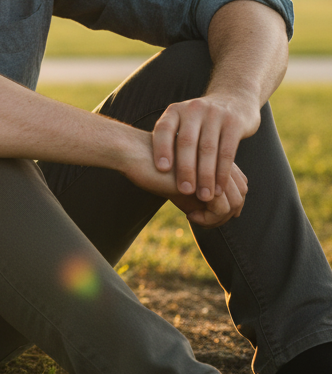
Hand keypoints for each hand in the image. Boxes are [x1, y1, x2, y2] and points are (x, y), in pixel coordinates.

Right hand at [121, 128, 247, 228]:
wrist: (134, 154)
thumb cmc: (153, 168)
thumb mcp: (180, 185)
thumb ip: (199, 196)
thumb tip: (214, 217)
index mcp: (214, 158)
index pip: (238, 186)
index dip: (228, 206)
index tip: (203, 214)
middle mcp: (218, 161)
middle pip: (239, 195)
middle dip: (224, 215)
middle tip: (199, 220)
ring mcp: (213, 169)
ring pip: (233, 203)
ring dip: (216, 219)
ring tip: (193, 218)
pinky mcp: (205, 179)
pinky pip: (220, 208)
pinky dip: (208, 219)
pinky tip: (188, 216)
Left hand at [150, 91, 259, 207]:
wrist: (233, 101)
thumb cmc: (198, 123)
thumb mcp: (181, 124)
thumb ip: (168, 141)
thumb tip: (141, 167)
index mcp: (175, 111)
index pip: (164, 129)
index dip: (161, 148)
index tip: (161, 170)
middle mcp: (193, 109)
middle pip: (186, 141)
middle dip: (185, 169)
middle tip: (184, 191)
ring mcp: (215, 114)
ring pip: (208, 149)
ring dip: (206, 175)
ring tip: (204, 196)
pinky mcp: (234, 123)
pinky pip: (227, 151)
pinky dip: (223, 172)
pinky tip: (219, 188)